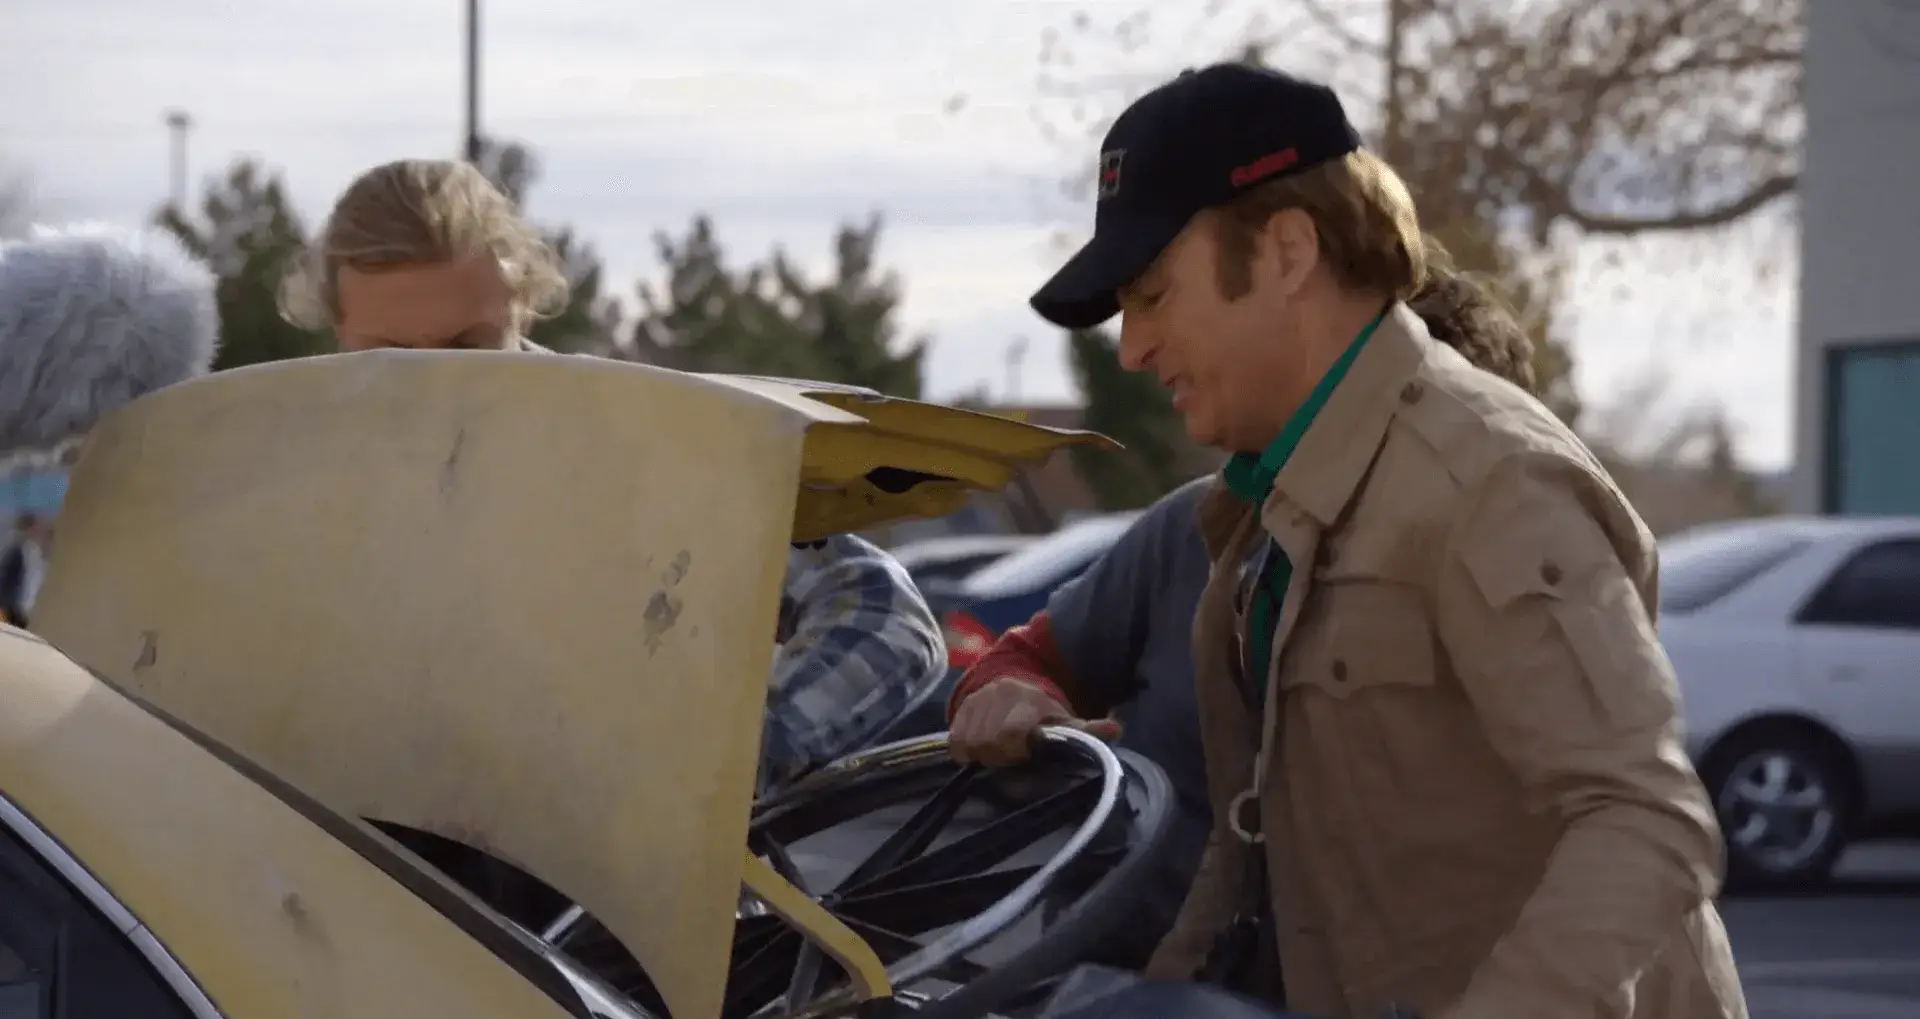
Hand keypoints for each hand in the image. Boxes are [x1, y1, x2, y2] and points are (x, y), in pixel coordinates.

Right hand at [949, 675, 1121, 765]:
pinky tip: (980, 748)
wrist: (1014, 683)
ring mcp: (975, 702)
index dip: (1013, 749)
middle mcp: (997, 697)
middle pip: (986, 742)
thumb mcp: (1067, 719)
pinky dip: (965, 750)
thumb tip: (1115, 729)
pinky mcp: (959, 709)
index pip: (1009, 733)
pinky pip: (954, 740)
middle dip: (997, 756)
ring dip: (980, 754)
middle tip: (1010, 758)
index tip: (1023, 754)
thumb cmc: (1043, 711)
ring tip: (997, 753)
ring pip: (967, 742)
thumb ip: (1087, 729)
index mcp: (1025, 702)